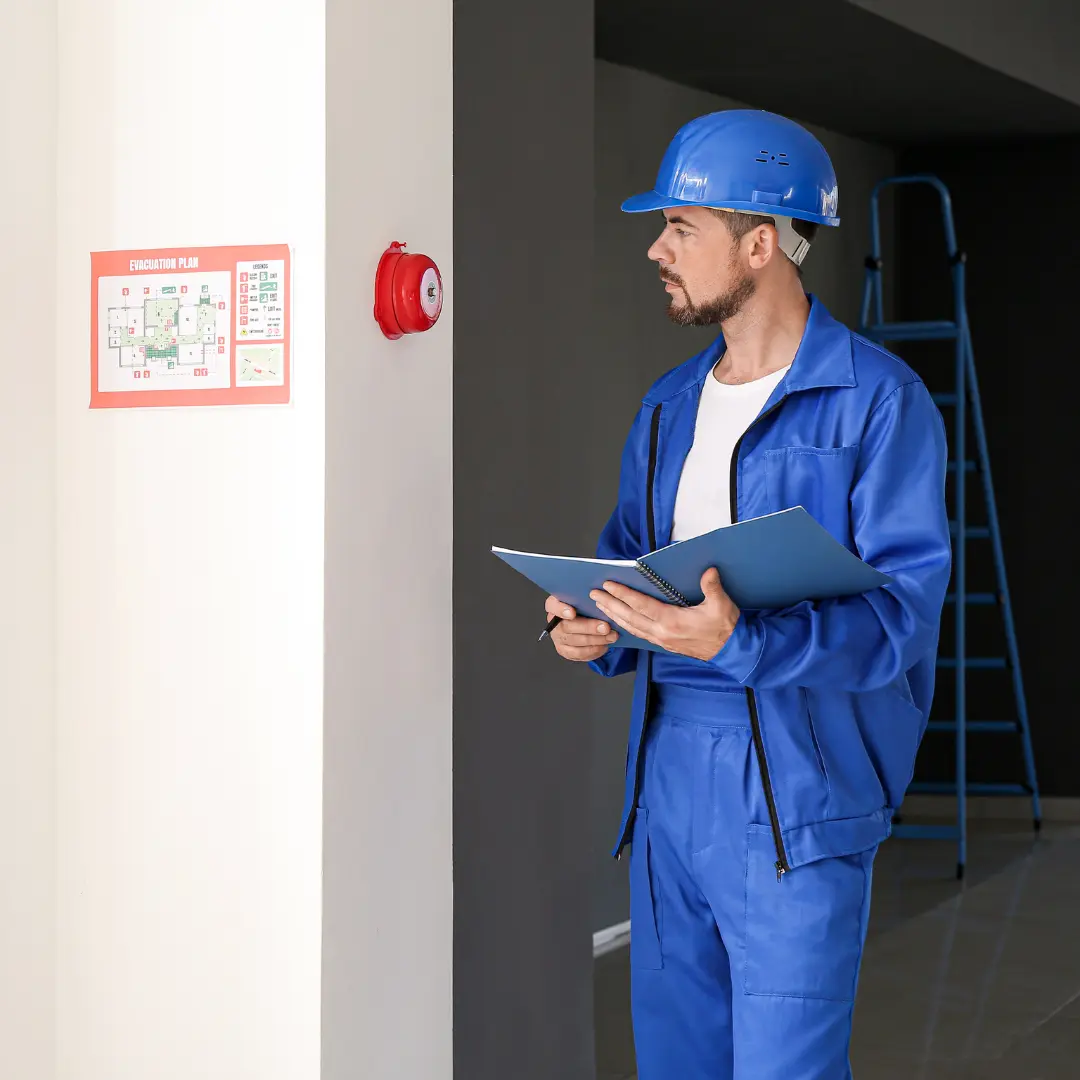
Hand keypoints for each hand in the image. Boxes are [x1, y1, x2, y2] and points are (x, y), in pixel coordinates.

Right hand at [544, 595, 619, 661]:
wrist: (583, 624)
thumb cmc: (584, 608)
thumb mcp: (584, 599)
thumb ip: (588, 597)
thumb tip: (603, 594)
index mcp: (555, 605)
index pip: (552, 605)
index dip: (561, 610)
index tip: (572, 612)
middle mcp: (554, 623)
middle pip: (567, 626)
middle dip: (588, 627)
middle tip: (605, 627)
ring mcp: (558, 638)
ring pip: (575, 641)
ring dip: (595, 640)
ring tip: (611, 636)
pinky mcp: (565, 651)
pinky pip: (579, 653)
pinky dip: (594, 650)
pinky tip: (605, 645)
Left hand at [590, 568, 739, 660]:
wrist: (731, 651)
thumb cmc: (726, 628)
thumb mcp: (722, 605)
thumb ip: (712, 587)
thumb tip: (708, 571)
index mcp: (672, 622)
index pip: (641, 605)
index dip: (623, 594)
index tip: (608, 585)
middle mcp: (662, 632)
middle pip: (629, 617)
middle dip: (610, 604)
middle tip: (594, 594)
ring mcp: (662, 640)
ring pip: (631, 627)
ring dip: (614, 615)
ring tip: (600, 605)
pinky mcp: (664, 643)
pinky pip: (639, 633)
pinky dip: (625, 625)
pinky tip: (618, 619)